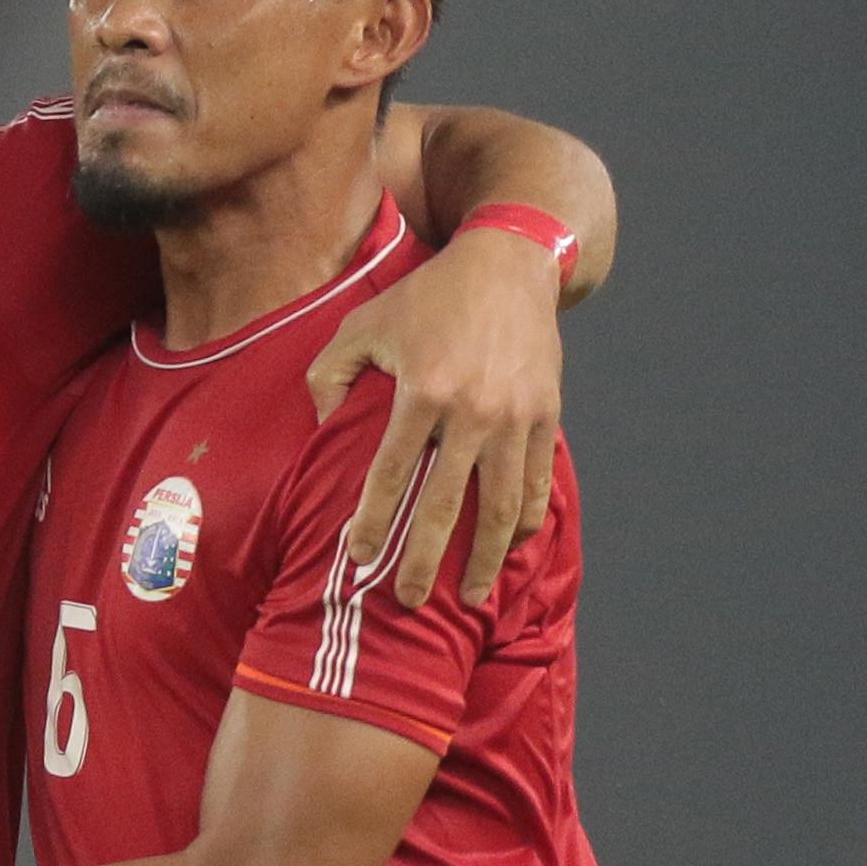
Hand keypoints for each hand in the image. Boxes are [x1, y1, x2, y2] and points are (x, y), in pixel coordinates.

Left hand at [307, 223, 564, 607]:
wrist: (508, 264)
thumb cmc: (425, 298)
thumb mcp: (362, 322)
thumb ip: (329, 375)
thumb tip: (320, 431)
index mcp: (423, 391)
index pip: (391, 475)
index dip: (375, 522)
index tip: (360, 560)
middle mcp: (473, 411)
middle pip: (447, 505)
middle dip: (426, 561)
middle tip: (407, 601)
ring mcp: (516, 417)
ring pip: (502, 507)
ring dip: (484, 559)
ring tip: (469, 597)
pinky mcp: (546, 416)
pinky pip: (536, 483)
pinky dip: (524, 522)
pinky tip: (509, 550)